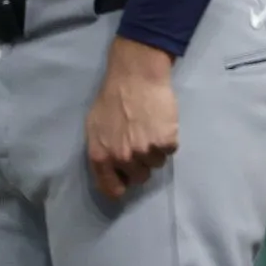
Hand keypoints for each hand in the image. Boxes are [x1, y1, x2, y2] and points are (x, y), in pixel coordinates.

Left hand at [85, 38, 178, 200]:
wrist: (136, 75)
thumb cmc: (112, 98)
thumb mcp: (95, 127)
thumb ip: (101, 151)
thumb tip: (111, 168)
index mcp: (101, 157)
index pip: (112, 189)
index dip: (121, 186)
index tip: (127, 180)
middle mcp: (122, 158)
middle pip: (140, 177)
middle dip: (141, 163)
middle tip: (142, 143)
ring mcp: (145, 151)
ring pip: (157, 164)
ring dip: (156, 150)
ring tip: (152, 129)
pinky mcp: (166, 141)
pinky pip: (171, 150)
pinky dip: (169, 139)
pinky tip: (162, 123)